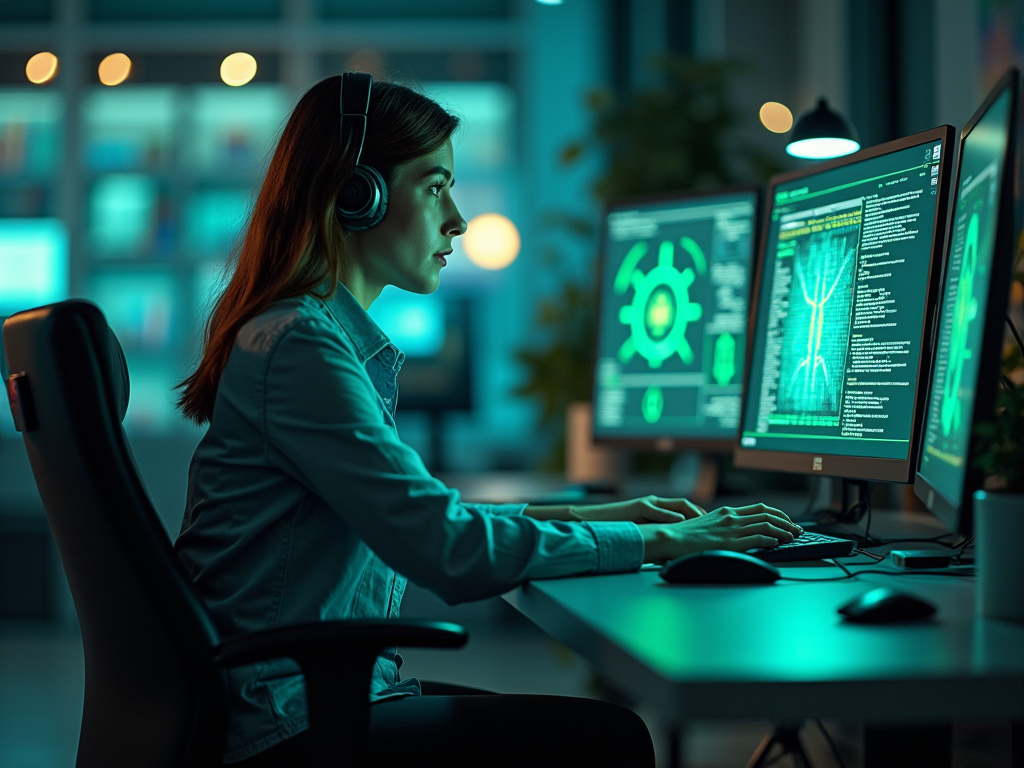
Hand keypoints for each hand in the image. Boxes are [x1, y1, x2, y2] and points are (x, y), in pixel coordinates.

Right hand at [572, 496, 705, 524]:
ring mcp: (646, 504)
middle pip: (684, 504)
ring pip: (676, 505)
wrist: (592, 521)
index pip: (683, 509)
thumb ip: (656, 533)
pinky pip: (657, 510)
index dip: (698, 515)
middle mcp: (653, 503)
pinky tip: (682, 522)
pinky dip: (671, 516)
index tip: (711, 526)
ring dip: (692, 513)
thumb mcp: (640, 531)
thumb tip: (673, 546)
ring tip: (704, 521)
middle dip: (701, 513)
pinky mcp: (636, 507)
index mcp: (655, 508)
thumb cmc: (615, 529)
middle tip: (714, 524)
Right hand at [638, 504, 801, 562]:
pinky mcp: (729, 543)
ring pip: (766, 525)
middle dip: (787, 522)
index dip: (778, 514)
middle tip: (797, 529)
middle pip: (768, 514)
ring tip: (793, 537)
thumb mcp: (708, 523)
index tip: (788, 521)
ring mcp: (731, 529)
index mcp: (727, 511)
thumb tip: (739, 530)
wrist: (670, 537)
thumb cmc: (685, 534)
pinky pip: (756, 538)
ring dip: (784, 531)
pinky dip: (771, 539)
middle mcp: (731, 517)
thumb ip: (724, 524)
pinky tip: (777, 543)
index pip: (760, 508)